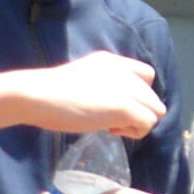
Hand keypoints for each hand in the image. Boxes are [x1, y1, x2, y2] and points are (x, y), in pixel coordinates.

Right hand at [12, 51, 166, 137]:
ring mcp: (127, 88)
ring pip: (156, 111)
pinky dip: (134, 132)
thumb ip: (103, 84)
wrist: (37, 95)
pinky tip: (111, 130)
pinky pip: (148, 123)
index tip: (116, 104)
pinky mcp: (125, 106)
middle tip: (111, 120)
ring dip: (137, 123)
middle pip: (153, 97)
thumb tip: (112, 106)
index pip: (146, 75)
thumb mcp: (83, 78)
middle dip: (136, 112)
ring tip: (112, 126)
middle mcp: (124, 71)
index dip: (139, 94)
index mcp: (113, 61)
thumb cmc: (50, 92)